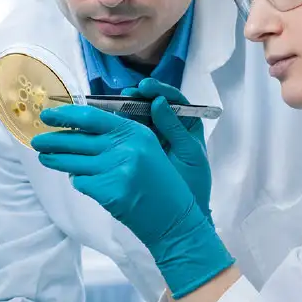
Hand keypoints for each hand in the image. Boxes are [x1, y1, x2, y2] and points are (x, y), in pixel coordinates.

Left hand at [31, 106, 233, 297]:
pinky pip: (82, 182)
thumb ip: (118, 136)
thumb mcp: (146, 149)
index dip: (66, 115)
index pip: (92, 118)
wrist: (174, 218)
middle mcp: (127, 148)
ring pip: (74, 162)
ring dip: (56, 160)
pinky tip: (87, 182)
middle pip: (77, 140)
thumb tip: (78, 128)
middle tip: (37, 140)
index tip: (48, 114)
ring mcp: (117, 170)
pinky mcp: (110, 192)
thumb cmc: (159, 182)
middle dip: (53, 140)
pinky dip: (80, 181)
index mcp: (136, 132)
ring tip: (45, 158)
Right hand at [122, 79, 211, 221]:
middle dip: (137, 98)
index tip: (145, 88)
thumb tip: (159, 102)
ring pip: (137, 118)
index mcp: (186, 125)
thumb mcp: (188, 154)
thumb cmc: (194, 183)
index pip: (172, 100)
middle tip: (124, 96)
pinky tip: (107, 126)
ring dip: (124, 111)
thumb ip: (175, 129)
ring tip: (112, 108)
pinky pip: (127, 136)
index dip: (158, 90)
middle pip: (151, 105)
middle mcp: (167, 128)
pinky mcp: (137, 151)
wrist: (183, 213)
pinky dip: (117, 130)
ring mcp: (152, 139)